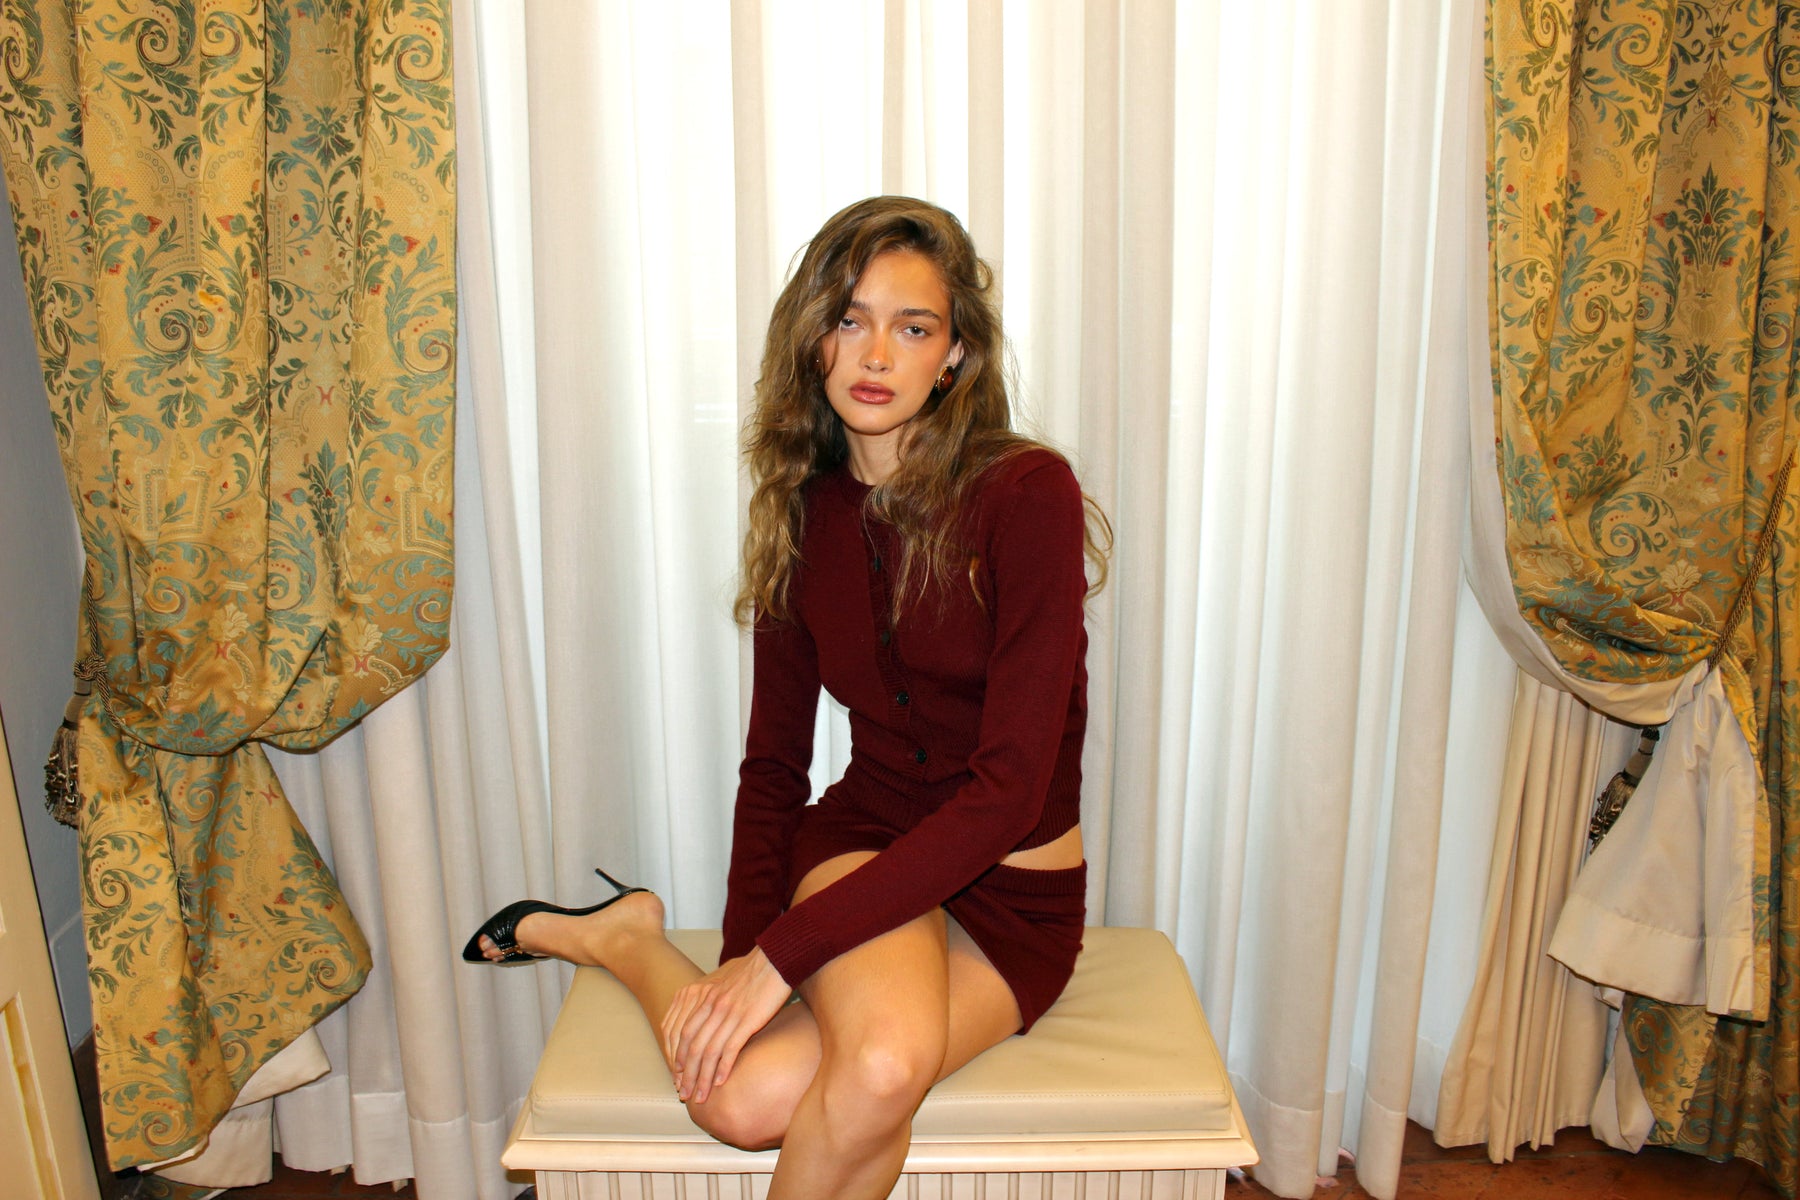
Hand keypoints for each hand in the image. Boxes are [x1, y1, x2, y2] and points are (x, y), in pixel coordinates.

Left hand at [660, 947, 790, 1103]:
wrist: (776, 958)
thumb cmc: (753, 971)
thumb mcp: (724, 982)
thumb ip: (711, 999)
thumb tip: (707, 1019)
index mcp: (703, 996)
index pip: (680, 1033)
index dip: (676, 1057)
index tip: (677, 1075)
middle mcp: (711, 1006)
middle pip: (691, 1047)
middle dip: (686, 1074)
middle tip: (684, 1093)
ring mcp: (728, 1013)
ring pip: (708, 1052)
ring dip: (702, 1078)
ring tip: (700, 1096)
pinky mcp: (747, 1020)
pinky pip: (730, 1049)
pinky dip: (723, 1068)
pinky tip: (720, 1083)